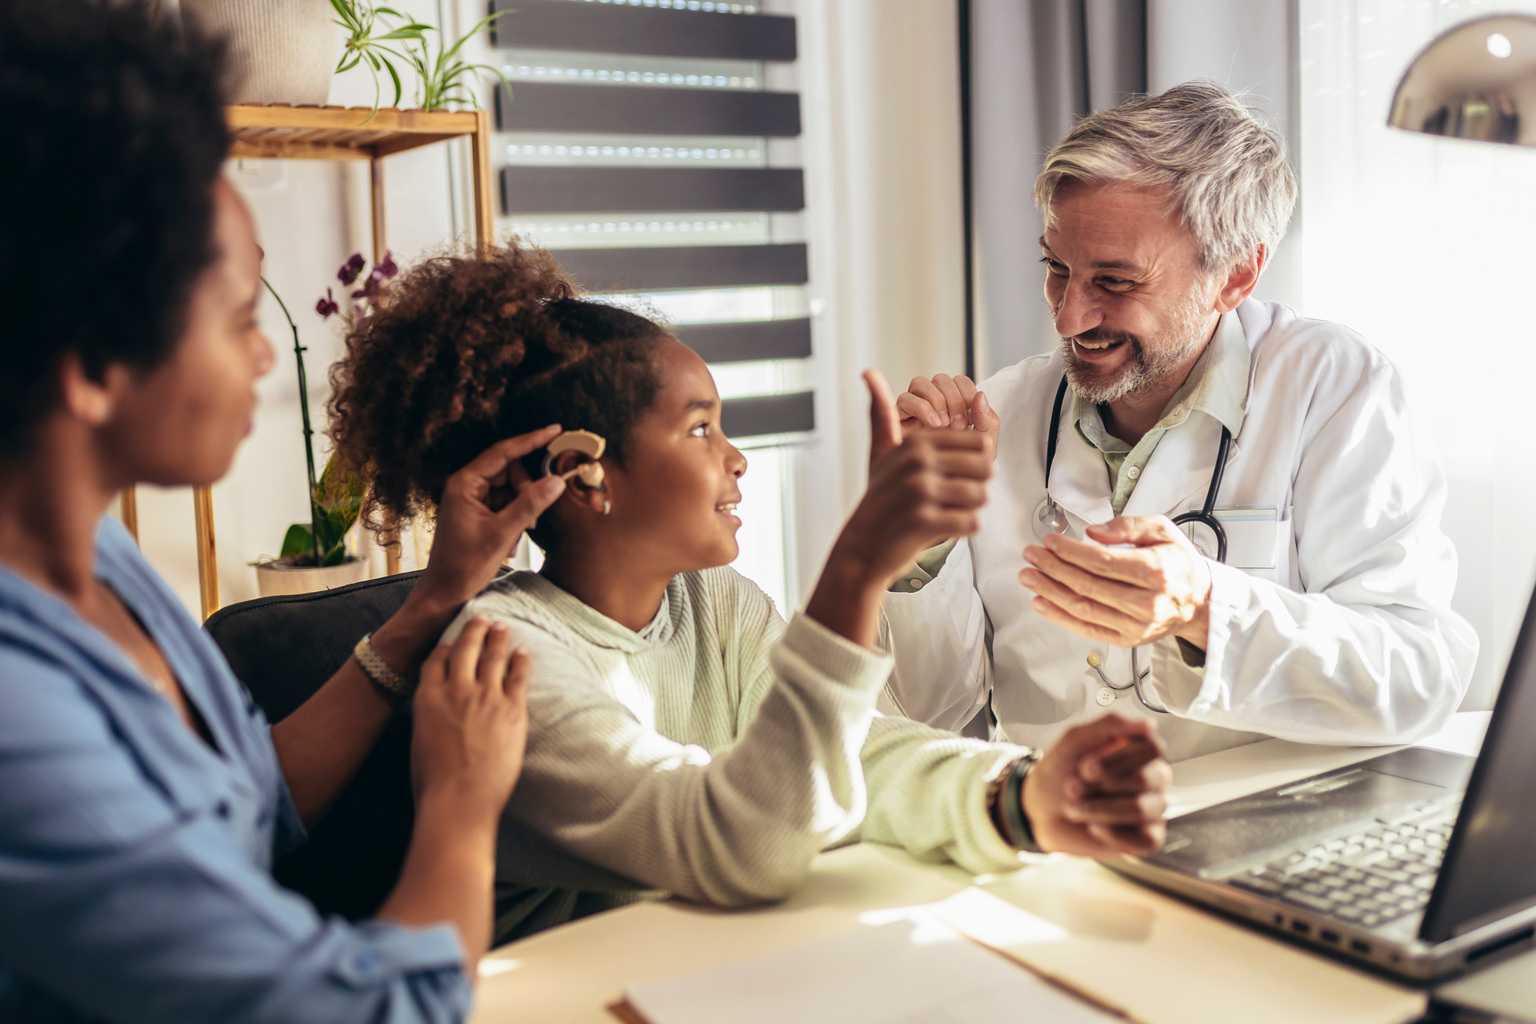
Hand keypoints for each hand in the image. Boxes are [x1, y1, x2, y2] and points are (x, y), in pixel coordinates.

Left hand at [409, 426, 568, 612]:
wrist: (446, 593)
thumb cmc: (464, 566)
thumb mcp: (502, 533)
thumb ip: (530, 504)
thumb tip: (556, 480)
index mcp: (464, 484)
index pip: (503, 452)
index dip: (531, 440)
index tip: (555, 430)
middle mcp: (467, 486)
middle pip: (511, 471)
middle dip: (527, 491)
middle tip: (532, 518)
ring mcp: (472, 499)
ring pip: (511, 489)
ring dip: (522, 509)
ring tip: (518, 535)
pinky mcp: (478, 513)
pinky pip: (506, 504)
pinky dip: (515, 519)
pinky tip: (511, 541)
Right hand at [410, 614, 529, 812]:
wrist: (458, 801)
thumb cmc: (434, 783)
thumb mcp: (420, 742)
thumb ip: (430, 719)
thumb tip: (438, 714)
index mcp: (428, 698)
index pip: (437, 660)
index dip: (447, 648)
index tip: (453, 642)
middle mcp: (456, 691)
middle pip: (465, 649)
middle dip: (474, 629)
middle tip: (481, 617)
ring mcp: (486, 698)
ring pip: (493, 656)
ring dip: (497, 638)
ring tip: (501, 627)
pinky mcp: (512, 710)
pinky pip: (518, 676)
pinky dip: (520, 661)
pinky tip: (523, 652)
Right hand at [833, 371, 991, 588]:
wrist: (862, 548)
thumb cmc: (880, 500)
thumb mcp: (882, 453)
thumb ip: (882, 414)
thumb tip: (869, 372)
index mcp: (917, 442)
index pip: (979, 442)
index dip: (974, 463)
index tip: (951, 476)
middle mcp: (919, 462)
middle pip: (986, 467)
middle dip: (975, 486)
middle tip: (950, 497)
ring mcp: (921, 491)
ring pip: (982, 496)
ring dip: (970, 509)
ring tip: (945, 512)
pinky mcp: (925, 521)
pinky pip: (972, 523)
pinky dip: (963, 530)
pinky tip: (941, 528)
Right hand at [880, 373, 999, 466]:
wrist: (931, 504)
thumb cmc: (958, 478)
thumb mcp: (981, 452)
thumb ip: (987, 425)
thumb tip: (981, 395)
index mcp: (952, 407)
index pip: (960, 382)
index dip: (967, 395)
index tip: (971, 420)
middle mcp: (930, 405)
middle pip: (941, 379)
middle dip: (954, 399)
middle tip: (958, 425)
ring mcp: (911, 411)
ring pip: (920, 383)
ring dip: (936, 400)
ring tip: (943, 425)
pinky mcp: (895, 421)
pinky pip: (904, 399)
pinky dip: (921, 408)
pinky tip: (932, 426)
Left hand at [1020, 515, 1212, 650]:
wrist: (1197, 601)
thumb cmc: (1178, 564)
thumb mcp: (1163, 531)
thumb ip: (1128, 526)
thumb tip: (1093, 532)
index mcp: (1156, 571)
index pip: (1103, 563)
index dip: (1071, 552)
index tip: (1050, 542)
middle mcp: (1147, 602)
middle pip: (1088, 585)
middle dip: (1053, 568)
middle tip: (1032, 555)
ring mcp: (1136, 625)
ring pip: (1083, 608)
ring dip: (1049, 591)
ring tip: (1029, 576)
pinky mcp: (1127, 639)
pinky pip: (1087, 628)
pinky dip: (1060, 616)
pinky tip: (1042, 602)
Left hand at [1023, 713, 1170, 856]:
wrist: (1040, 809)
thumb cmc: (1060, 772)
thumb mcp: (1076, 739)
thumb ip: (1111, 725)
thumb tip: (1149, 724)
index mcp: (1139, 750)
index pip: (1152, 748)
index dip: (1117, 759)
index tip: (1086, 766)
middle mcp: (1152, 777)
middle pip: (1146, 778)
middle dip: (1101, 784)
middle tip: (1073, 786)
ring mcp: (1152, 808)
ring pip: (1141, 809)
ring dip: (1099, 808)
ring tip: (1074, 807)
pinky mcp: (1146, 837)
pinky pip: (1145, 840)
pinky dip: (1113, 833)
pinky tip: (1093, 826)